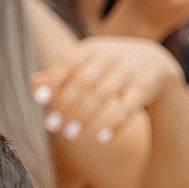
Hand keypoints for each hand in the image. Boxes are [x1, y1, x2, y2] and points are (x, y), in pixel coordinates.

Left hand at [30, 37, 181, 145]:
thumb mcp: (87, 64)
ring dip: (86, 116)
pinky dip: (115, 123)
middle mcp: (110, 57)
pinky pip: (129, 107)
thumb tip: (33, 84)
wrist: (155, 62)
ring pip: (104, 94)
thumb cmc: (109, 67)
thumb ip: (62, 74)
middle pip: (84, 81)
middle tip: (51, 126)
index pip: (68, 62)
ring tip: (70, 136)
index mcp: (91, 49)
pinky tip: (102, 139)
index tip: (39, 101)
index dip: (54, 80)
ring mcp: (129, 71)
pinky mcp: (145, 88)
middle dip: (66, 104)